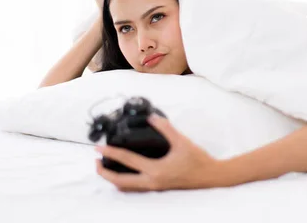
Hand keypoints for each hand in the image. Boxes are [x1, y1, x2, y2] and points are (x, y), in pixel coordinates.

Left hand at [94, 115, 219, 191]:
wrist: (211, 176)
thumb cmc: (198, 160)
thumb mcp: (182, 141)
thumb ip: (166, 128)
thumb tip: (151, 117)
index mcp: (156, 170)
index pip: (127, 161)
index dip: (112, 152)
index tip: (99, 147)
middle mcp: (152, 182)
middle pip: (120, 182)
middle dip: (104, 172)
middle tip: (95, 161)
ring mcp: (155, 187)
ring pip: (126, 188)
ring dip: (113, 178)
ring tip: (106, 167)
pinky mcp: (158, 187)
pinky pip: (135, 188)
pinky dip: (124, 182)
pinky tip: (125, 173)